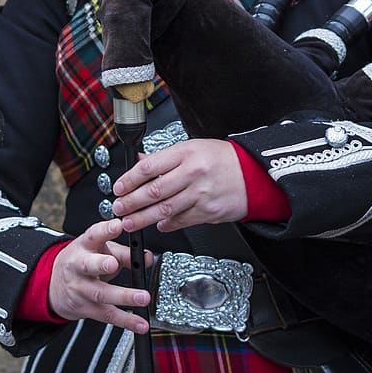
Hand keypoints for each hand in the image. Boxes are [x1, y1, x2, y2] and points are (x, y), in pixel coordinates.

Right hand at [48, 218, 151, 333]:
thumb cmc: (84, 260)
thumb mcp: (100, 250)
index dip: (105, 230)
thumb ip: (124, 252)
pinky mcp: (87, 308)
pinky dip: (126, 321)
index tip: (118, 225)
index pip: (94, 234)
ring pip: (101, 293)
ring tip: (143, 297)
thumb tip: (147, 257)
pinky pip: (107, 315)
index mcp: (85, 245)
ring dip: (124, 296)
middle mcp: (80, 266)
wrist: (55, 284)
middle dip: (101, 264)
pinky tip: (140, 324)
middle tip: (114, 263)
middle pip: (89, 265)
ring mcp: (81, 289)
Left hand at [112, 139, 246, 232]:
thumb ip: (165, 157)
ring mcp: (201, 194)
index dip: (129, 179)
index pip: (149, 167)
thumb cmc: (222, 159)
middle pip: (154, 191)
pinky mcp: (208, 212)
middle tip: (118, 208)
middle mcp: (193, 173)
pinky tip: (158, 225)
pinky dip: (166, 225)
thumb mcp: (192, 147)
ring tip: (129, 222)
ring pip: (165, 209)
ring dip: (143, 218)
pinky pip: (181, 221)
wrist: (253, 174)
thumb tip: (139, 161)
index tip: (119, 187)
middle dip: (132, 202)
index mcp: (186, 153)